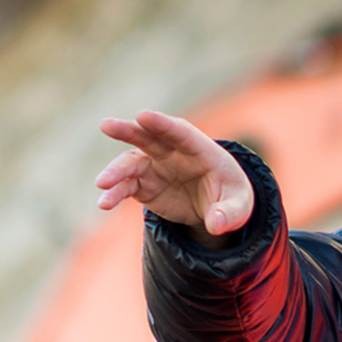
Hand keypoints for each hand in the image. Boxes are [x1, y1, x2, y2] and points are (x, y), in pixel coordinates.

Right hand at [94, 110, 254, 245]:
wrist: (216, 206)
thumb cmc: (231, 197)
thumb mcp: (240, 207)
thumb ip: (230, 213)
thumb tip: (215, 225)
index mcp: (201, 150)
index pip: (181, 132)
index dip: (162, 124)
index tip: (142, 116)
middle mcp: (174, 153)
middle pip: (149, 137)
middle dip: (128, 130)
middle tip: (106, 125)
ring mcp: (156, 167)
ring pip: (131, 163)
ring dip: (116, 171)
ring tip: (101, 184)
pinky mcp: (145, 185)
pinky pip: (127, 186)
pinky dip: (115, 193)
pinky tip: (104, 203)